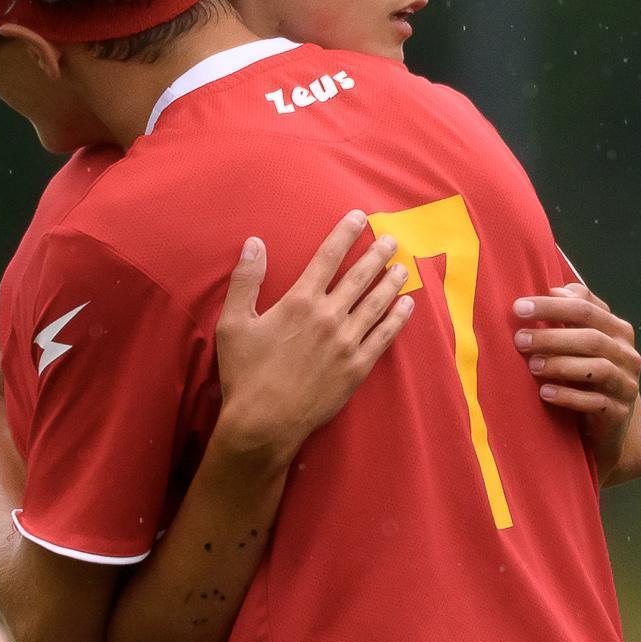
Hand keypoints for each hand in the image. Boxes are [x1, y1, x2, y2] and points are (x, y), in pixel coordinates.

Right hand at [215, 210, 414, 466]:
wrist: (264, 423)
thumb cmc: (244, 374)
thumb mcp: (233, 323)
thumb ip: (246, 280)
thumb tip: (254, 243)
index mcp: (299, 301)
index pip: (328, 257)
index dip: (345, 234)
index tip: (359, 218)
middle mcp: (328, 316)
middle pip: (359, 277)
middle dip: (377, 254)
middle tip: (391, 239)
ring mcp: (346, 343)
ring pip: (376, 304)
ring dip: (391, 283)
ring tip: (403, 267)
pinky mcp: (357, 368)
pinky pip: (384, 337)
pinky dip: (398, 319)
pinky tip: (407, 306)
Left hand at [512, 283, 640, 477]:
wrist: (609, 422)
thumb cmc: (588, 374)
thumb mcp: (584, 341)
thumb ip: (574, 314)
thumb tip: (554, 290)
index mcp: (618, 330)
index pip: (586, 308)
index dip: (552, 305)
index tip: (518, 308)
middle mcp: (628, 354)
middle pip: (591, 338)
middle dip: (552, 336)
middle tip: (519, 339)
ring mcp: (626, 384)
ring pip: (596, 368)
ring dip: (561, 365)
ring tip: (532, 365)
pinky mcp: (619, 412)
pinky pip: (595, 402)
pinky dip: (568, 397)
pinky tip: (545, 393)